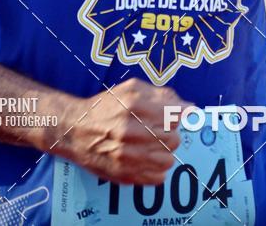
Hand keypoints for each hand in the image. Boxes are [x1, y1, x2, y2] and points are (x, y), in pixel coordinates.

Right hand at [57, 78, 183, 185]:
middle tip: (156, 129)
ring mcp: (128, 155)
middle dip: (169, 132)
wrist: (75, 130)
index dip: (178, 114)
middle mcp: (132, 130)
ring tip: (150, 144)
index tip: (176, 115)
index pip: (176, 114)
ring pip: (169, 159)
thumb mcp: (130, 89)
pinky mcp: (126, 175)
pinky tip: (144, 157)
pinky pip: (158, 177)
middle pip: (174, 138)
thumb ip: (161, 95)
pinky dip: (155, 168)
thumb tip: (189, 107)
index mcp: (135, 105)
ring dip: (164, 152)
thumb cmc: (105, 107)